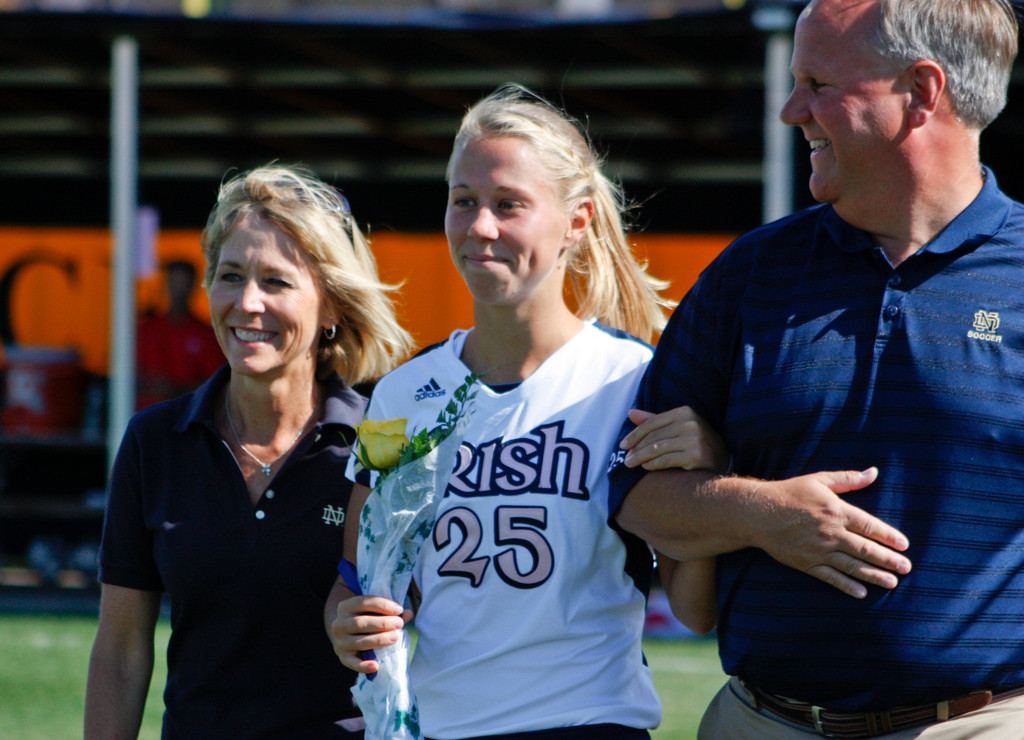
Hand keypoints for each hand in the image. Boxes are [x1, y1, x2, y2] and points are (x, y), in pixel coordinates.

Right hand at [330, 594, 410, 672]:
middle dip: (382, 623)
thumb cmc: (365, 619)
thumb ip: (391, 612)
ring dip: (378, 640)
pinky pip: (352, 663)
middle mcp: (339, 624)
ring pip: (358, 641)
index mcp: (345, 607)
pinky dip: (364, 666)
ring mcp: (340, 642)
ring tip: (395, 637)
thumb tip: (408, 613)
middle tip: (400, 624)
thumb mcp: (374, 611)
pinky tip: (376, 666)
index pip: (363, 602)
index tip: (399, 609)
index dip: (382, 605)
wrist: (346, 634)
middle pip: (360, 623)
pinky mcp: (343, 657)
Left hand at [621, 407, 729, 471]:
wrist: (723, 460)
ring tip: (631, 464)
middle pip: (654, 436)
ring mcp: (694, 439)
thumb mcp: (678, 427)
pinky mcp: (696, 456)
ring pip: (658, 449)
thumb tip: (630, 413)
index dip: (635, 434)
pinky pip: (666, 460)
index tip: (623, 444)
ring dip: (640, 457)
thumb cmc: (695, 442)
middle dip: (636, 448)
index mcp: (685, 412)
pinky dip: (653, 464)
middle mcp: (690, 423)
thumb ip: (655, 420)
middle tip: (625, 459)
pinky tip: (646, 467)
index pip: (652, 422)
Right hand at [743, 467, 911, 597]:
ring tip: (892, 583)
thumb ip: (848, 479)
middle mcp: (830, 533)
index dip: (889, 536)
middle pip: (865, 549)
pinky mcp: (806, 563)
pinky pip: (830, 577)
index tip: (904, 545)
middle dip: (888, 560)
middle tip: (906, 568)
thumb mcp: (819, 480)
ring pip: (852, 566)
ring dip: (874, 575)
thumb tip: (874, 472)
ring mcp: (818, 550)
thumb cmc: (790, 493)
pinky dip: (846, 586)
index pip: (869, 526)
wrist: (758, 512)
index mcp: (836, 511)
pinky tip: (861, 593)